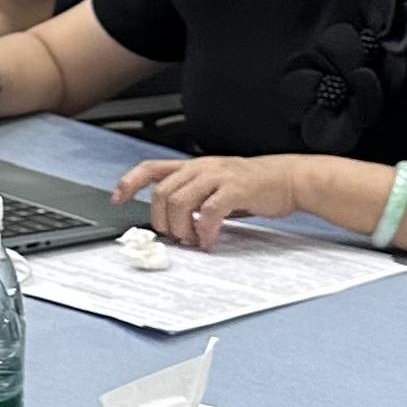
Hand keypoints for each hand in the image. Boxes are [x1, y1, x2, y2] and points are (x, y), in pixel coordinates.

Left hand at [114, 154, 309, 249]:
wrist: (289, 178)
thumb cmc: (252, 185)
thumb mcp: (215, 184)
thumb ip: (193, 196)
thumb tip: (170, 220)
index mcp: (193, 166)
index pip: (151, 168)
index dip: (130, 183)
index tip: (117, 200)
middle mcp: (202, 167)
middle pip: (162, 192)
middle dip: (161, 220)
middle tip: (173, 236)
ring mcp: (218, 176)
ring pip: (180, 201)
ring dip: (181, 227)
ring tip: (192, 240)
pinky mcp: (236, 189)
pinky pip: (210, 211)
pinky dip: (205, 230)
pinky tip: (209, 240)